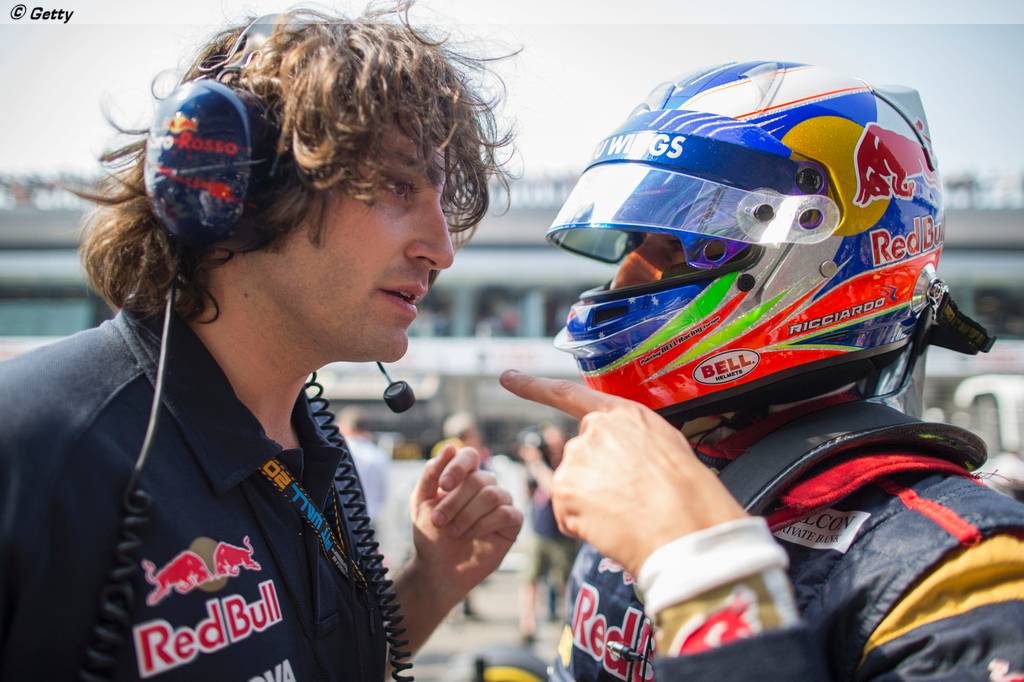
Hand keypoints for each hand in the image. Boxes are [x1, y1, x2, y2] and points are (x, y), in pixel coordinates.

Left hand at [407, 444, 522, 606]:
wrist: (437, 569)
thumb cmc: (430, 535)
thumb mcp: (421, 502)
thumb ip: (431, 473)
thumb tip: (450, 447)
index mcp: (464, 478)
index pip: (470, 456)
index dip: (459, 466)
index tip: (443, 485)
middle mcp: (485, 487)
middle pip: (479, 479)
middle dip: (455, 501)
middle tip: (439, 521)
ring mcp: (501, 504)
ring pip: (492, 495)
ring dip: (467, 515)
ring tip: (453, 532)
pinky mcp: (512, 523)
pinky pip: (507, 513)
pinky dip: (485, 524)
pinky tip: (472, 536)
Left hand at [500, 370, 746, 575]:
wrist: (685, 525)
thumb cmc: (690, 496)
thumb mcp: (668, 449)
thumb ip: (633, 444)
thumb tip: (621, 464)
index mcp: (625, 415)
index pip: (569, 394)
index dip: (533, 387)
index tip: (506, 377)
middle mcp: (594, 430)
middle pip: (580, 458)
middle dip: (596, 482)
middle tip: (630, 503)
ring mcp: (576, 458)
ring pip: (573, 488)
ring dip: (592, 505)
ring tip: (628, 515)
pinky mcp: (564, 489)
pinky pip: (567, 514)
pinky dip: (583, 526)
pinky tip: (610, 527)